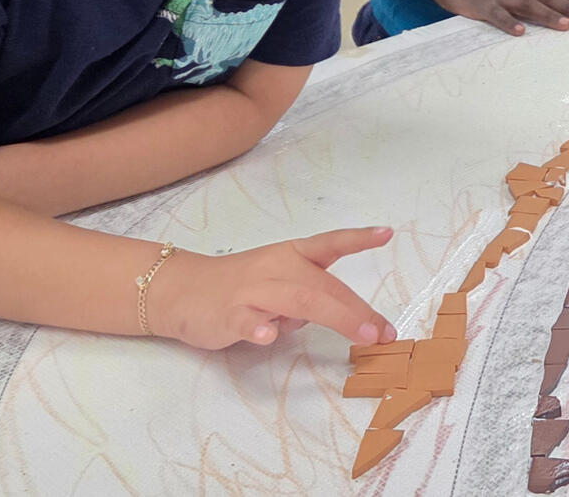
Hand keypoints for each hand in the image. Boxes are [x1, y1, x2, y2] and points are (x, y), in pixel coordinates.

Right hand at [154, 227, 397, 349]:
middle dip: (358, 310)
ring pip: (299, 300)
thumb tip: (333, 315)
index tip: (387, 233)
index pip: (329, 244)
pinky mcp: (229, 314)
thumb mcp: (279, 283)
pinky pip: (247, 320)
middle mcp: (277, 268)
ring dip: (335, 317)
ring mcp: (253, 291)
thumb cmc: (238, 286)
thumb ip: (309, 295)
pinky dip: (258, 327)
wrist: (180, 290)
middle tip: (384, 332)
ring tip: (362, 334)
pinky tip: (268, 335)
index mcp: (291, 256)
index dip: (358, 239)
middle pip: (324, 286)